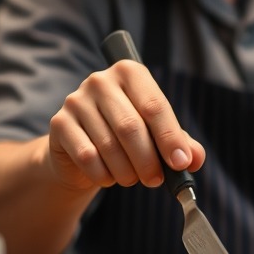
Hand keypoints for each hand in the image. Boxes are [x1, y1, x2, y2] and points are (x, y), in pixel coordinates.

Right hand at [46, 59, 204, 191]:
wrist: (82, 150)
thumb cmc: (127, 138)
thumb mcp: (158, 136)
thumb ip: (180, 144)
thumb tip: (194, 158)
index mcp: (130, 73)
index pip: (155, 106)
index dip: (170, 138)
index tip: (181, 164)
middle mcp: (101, 80)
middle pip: (131, 127)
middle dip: (148, 160)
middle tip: (156, 181)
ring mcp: (76, 100)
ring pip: (109, 145)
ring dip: (127, 171)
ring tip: (133, 179)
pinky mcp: (59, 123)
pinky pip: (87, 156)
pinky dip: (103, 175)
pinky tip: (109, 177)